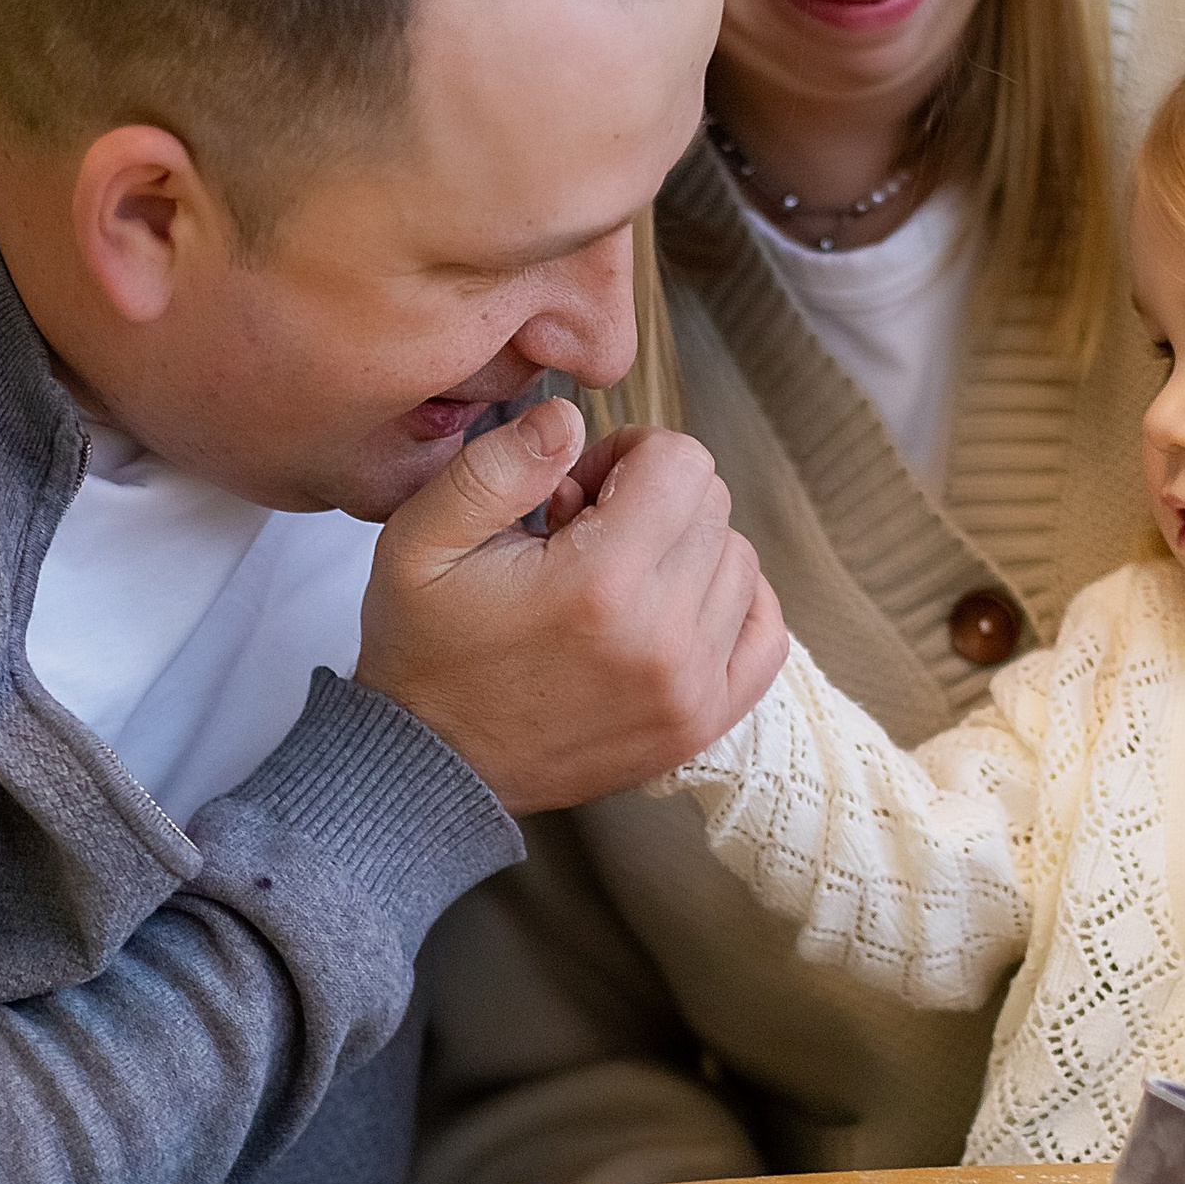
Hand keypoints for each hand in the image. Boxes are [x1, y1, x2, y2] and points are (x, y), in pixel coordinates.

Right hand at [357, 401, 787, 813]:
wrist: (432, 765)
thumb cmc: (426, 650)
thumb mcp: (420, 540)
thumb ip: (498, 466)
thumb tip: (568, 418)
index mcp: (600, 582)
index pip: (682, 462)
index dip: (627, 453)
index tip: (579, 490)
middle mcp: (662, 637)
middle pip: (713, 506)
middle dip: (652, 500)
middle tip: (583, 537)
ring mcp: (690, 687)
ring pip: (740, 562)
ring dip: (686, 552)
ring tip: (614, 581)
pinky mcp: (700, 722)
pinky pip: (764, 634)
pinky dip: (732, 604)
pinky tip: (676, 603)